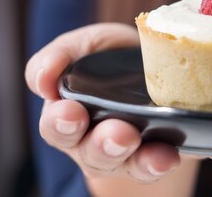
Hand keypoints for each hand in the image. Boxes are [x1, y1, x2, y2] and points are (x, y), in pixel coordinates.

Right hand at [25, 23, 181, 182]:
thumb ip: (61, 54)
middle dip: (101, 144)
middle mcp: (91, 141)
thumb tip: (43, 79)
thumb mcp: (86, 44)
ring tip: (139, 139)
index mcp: (67, 114)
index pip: (55, 126)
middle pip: (89, 153)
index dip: (60, 122)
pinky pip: (151, 168)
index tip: (71, 111)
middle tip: (119, 132)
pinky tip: (168, 156)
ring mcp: (122, 153)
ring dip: (130, 154)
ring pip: (120, 163)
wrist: (159, 62)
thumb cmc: (111, 55)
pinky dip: (158, 163)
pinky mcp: (152, 156)